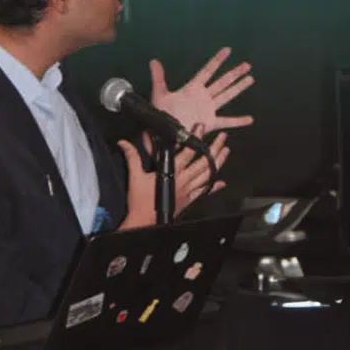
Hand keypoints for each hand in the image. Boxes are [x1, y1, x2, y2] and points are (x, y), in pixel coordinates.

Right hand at [115, 132, 229, 229]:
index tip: (201, 127)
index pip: (188, 152)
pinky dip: (213, 187)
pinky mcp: (188, 200)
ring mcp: (188, 190)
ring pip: (207, 175)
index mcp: (173, 172)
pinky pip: (204, 191)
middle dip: (215, 148)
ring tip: (225, 152)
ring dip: (218, 163)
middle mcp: (184, 180)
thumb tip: (124, 143)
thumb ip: (132, 157)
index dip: (195, 138)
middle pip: (204, 162)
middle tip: (223, 138)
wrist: (144, 222)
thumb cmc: (140, 201)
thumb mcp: (135, 176)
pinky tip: (221, 183)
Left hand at [149, 48, 253, 134]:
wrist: (164, 134)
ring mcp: (209, 109)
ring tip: (251, 79)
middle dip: (235, 73)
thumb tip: (153, 61)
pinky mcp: (210, 123)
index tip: (228, 50)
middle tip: (247, 65)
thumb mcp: (160, 94)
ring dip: (238, 88)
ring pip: (227, 95)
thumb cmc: (161, 114)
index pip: (208, 70)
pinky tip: (250, 119)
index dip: (217, 60)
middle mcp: (204, 96)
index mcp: (193, 88)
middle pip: (222, 81)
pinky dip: (238, 121)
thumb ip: (158, 78)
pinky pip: (227, 121)